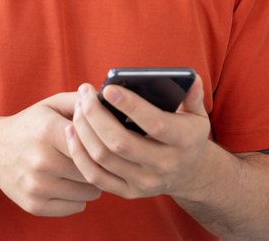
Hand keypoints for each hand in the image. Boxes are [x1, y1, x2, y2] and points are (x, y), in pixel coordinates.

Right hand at [0, 92, 101, 215]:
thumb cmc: (29, 126)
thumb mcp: (50, 105)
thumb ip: (81, 101)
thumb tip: (110, 101)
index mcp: (48, 131)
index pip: (93, 143)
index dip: (102, 144)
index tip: (104, 142)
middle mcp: (41, 159)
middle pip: (93, 169)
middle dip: (100, 165)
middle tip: (97, 159)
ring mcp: (36, 185)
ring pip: (88, 192)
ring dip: (92, 183)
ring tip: (82, 171)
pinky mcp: (34, 205)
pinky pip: (76, 207)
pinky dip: (79, 198)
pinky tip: (70, 185)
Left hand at [65, 76, 212, 199]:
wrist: (190, 174)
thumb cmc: (187, 134)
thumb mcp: (197, 114)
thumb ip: (192, 95)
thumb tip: (190, 77)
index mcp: (184, 141)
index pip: (155, 124)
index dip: (130, 105)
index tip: (107, 88)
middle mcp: (164, 165)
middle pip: (120, 142)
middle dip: (96, 115)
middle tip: (85, 94)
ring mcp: (145, 181)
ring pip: (104, 158)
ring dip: (84, 130)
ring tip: (78, 107)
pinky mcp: (129, 192)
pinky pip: (96, 176)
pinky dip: (79, 154)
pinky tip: (71, 132)